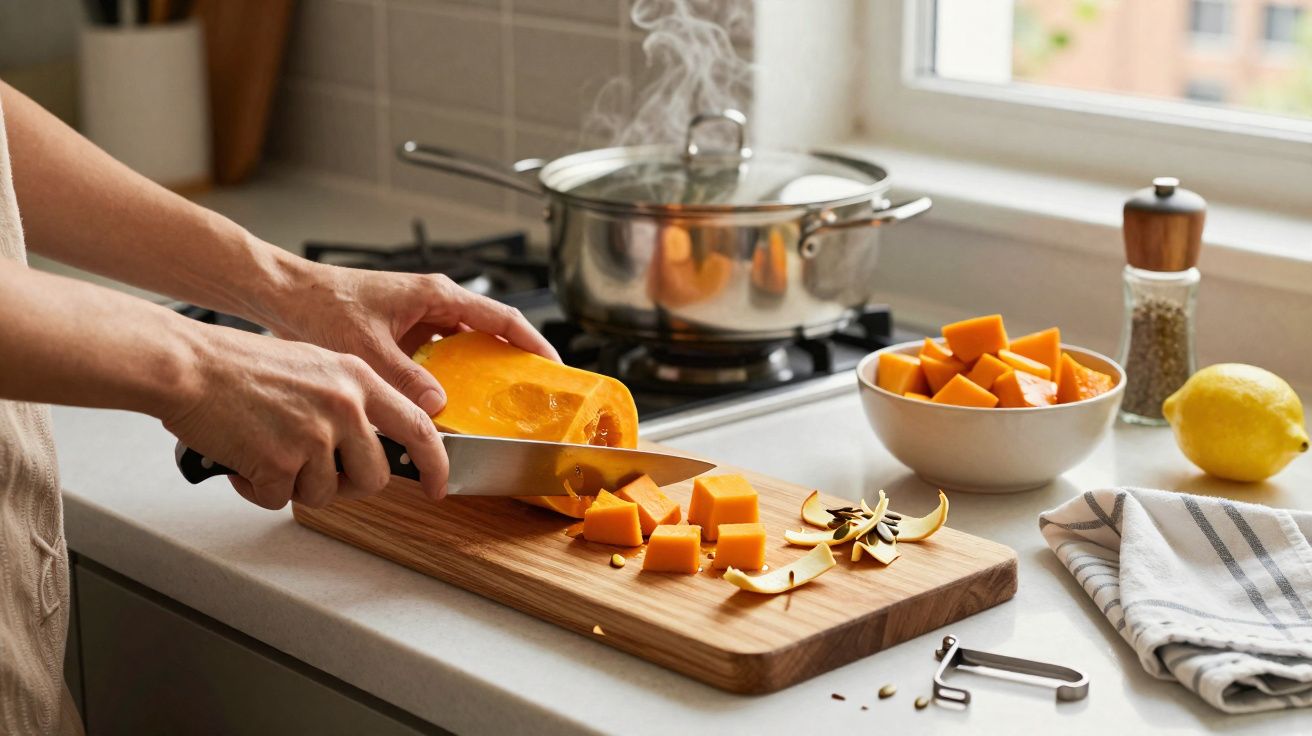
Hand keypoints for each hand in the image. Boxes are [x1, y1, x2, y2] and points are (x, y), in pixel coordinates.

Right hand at [163, 324, 448, 508]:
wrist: (189, 365)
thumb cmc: (239, 366)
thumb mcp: (315, 366)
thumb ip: (350, 399)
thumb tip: (371, 441)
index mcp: (359, 378)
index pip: (419, 427)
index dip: (435, 464)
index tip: (438, 486)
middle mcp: (345, 405)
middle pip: (375, 476)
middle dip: (348, 485)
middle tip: (315, 472)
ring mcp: (315, 434)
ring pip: (327, 493)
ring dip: (296, 485)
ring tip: (268, 452)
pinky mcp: (281, 460)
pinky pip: (281, 499)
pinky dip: (259, 489)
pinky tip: (244, 461)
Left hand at [266, 263, 558, 415]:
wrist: (283, 296)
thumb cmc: (320, 304)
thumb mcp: (366, 347)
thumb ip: (405, 377)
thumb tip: (440, 406)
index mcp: (436, 295)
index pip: (502, 319)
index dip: (532, 344)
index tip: (554, 369)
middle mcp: (434, 303)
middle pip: (489, 334)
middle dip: (512, 364)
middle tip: (529, 397)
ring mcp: (420, 318)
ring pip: (465, 349)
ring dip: (478, 376)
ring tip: (493, 409)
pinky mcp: (404, 333)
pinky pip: (439, 359)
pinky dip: (449, 381)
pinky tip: (447, 408)